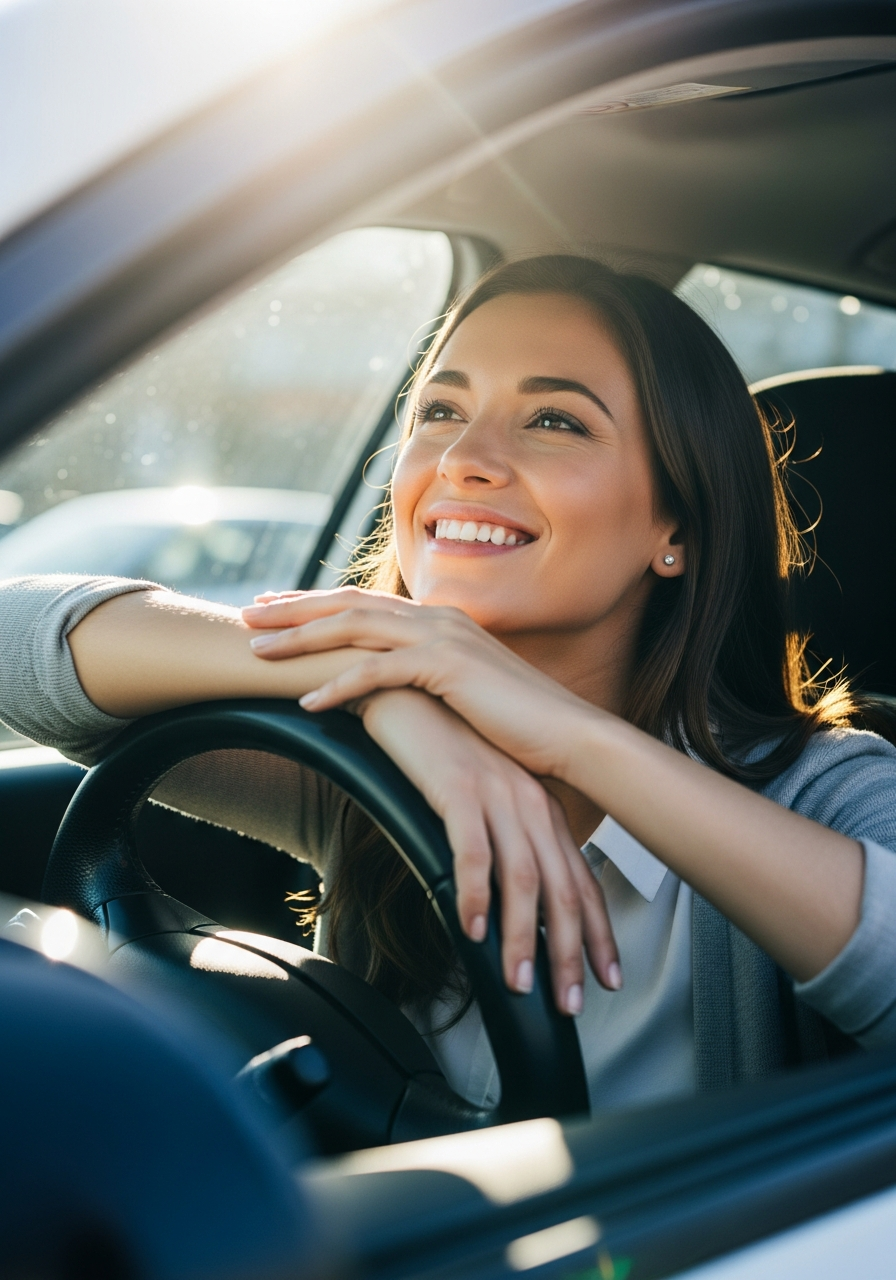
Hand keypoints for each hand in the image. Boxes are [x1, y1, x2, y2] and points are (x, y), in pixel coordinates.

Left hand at [243, 588, 600, 780]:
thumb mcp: (468, 692)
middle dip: (293, 608)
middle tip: (246, 614)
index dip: (316, 604)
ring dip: (301, 640)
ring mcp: (442, 638)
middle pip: (349, 605)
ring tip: (256, 652)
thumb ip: (434, 681)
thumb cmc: (521, 723)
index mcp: (440, 619)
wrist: (570, 735)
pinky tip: (306, 702)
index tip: (275, 607)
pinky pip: (379, 673)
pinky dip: (339, 686)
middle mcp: (437, 617)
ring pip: (355, 629)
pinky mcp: (447, 668)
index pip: (366, 603)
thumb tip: (402, 690)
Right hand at [357, 688, 620, 1011]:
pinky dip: (472, 895)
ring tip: (518, 982)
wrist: (409, 696)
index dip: (598, 933)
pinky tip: (468, 929)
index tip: (607, 977)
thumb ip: (506, 843)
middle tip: (570, 1003)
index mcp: (541, 808)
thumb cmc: (443, 751)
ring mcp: (496, 794)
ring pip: (520, 879)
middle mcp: (529, 803)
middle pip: (561, 890)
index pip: (580, 880)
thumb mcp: (485, 797)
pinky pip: (470, 852)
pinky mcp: (457, 788)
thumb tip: (511, 904)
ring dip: (522, 938)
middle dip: (569, 952)